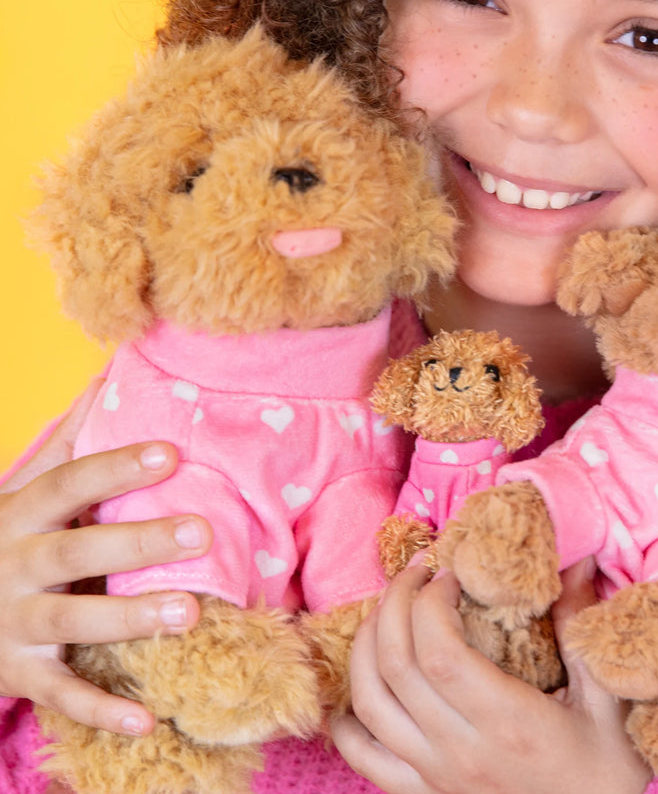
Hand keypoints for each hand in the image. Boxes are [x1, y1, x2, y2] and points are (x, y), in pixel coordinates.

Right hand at [0, 379, 212, 735]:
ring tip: (190, 614)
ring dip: (129, 622)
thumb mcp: (25, 488)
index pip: (67, 483)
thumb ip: (69, 438)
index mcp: (16, 515)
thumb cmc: (7, 536)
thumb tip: (115, 372)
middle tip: (203, 532)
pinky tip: (149, 719)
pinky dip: (102, 712)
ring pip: (71, 625)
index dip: (116, 467)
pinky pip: (61, 698)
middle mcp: (11, 568)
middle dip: (137, 543)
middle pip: (75, 554)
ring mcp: (12, 626)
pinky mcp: (18, 676)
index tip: (171, 452)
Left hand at [333, 557, 651, 793]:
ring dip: (366, 645)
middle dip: (394, 603)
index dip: (429, 603)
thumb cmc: (604, 774)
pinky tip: (358, 685)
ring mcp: (435, 776)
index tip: (448, 574)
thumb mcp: (609, 700)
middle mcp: (461, 751)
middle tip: (416, 572)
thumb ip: (582, 628)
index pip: (439, 652)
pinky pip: (363, 757)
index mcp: (508, 723)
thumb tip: (578, 562)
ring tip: (386, 609)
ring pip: (371, 703)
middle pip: (397, 666)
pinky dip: (348, 718)